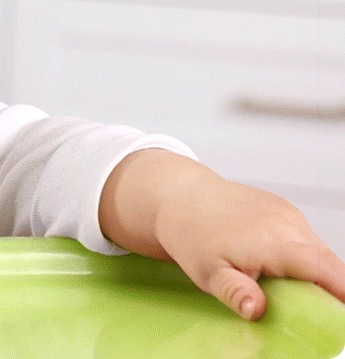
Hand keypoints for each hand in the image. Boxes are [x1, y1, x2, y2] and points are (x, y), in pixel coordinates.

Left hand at [154, 177, 344, 319]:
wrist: (180, 197)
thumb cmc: (191, 234)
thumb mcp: (206, 272)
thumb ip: (235, 293)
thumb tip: (256, 310)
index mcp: (271, 241)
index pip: (321, 266)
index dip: (341, 287)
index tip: (344, 305)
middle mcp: (286, 223)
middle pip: (324, 261)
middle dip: (324, 285)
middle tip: (299, 302)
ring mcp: (288, 213)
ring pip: (316, 250)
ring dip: (308, 269)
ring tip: (270, 275)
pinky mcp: (285, 209)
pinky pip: (304, 237)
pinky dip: (298, 254)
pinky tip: (268, 258)